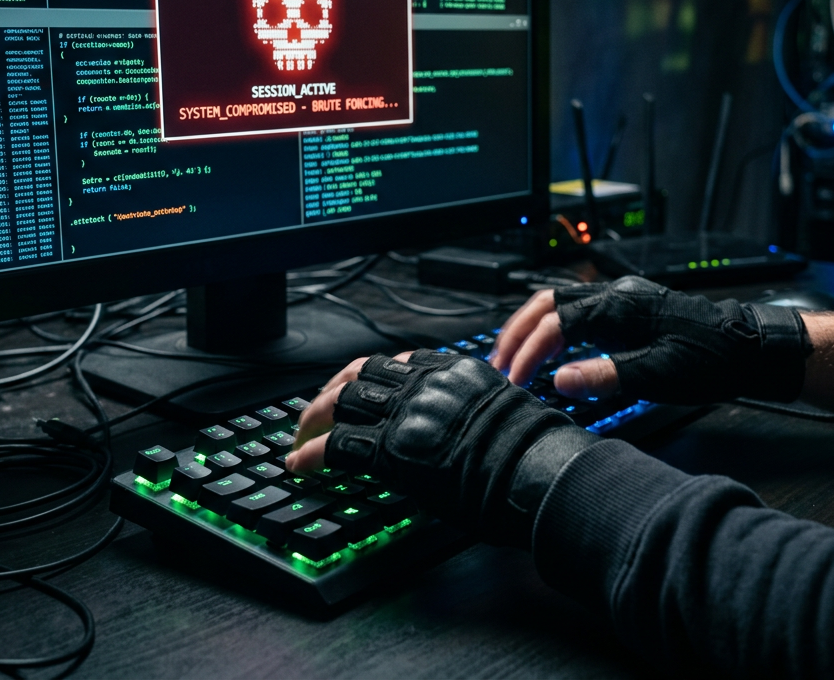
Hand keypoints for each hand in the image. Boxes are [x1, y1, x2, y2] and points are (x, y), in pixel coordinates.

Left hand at [287, 349, 597, 547]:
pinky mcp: (390, 447)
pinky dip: (313, 453)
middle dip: (334, 390)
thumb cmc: (532, 452)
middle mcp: (425, 383)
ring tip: (300, 435)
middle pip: (363, 373)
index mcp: (453, 370)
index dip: (372, 377)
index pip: (399, 363)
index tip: (361, 387)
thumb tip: (454, 425)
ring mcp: (405, 412)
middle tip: (318, 408)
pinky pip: (338, 444)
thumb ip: (469, 408)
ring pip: (343, 400)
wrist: (534, 471)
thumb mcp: (502, 411)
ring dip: (315, 416)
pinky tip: (301, 463)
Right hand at [494, 277, 811, 404]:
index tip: (514, 379)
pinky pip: (579, 312)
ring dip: (533, 328)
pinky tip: (552, 352)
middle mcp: (617, 295)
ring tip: (515, 356)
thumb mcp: (658, 376)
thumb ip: (606, 376)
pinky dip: (555, 330)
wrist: (751, 350)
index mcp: (620, 305)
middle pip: (548, 302)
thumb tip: (559, 380)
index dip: (529, 352)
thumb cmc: (712, 360)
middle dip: (518, 331)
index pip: (556, 324)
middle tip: (499, 362)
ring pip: (561, 304)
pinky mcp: (630, 311)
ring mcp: (623, 299)